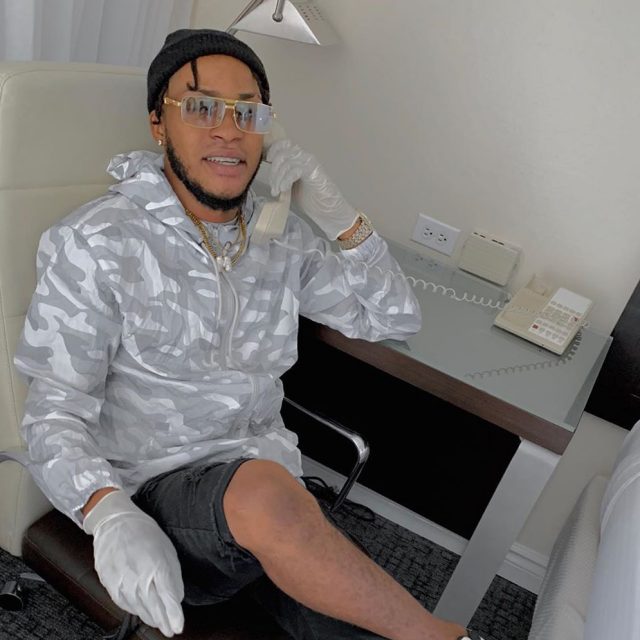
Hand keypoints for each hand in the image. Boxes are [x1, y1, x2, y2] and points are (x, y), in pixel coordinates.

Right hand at [83, 489, 183, 636]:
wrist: (115, 522)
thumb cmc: (145, 532)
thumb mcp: (167, 549)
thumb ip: (173, 574)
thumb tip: (177, 596)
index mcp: (156, 566)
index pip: (168, 598)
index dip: (173, 615)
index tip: (178, 627)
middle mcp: (139, 577)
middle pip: (153, 608)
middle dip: (163, 621)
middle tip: (170, 630)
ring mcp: (122, 581)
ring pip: (138, 608)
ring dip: (150, 617)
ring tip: (158, 622)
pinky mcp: (109, 583)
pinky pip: (123, 603)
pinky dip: (134, 609)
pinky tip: (141, 610)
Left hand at [266, 139, 358, 239]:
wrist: (329, 211)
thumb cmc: (312, 200)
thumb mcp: (292, 185)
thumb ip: (283, 176)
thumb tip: (269, 175)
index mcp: (300, 159)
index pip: (283, 144)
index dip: (272, 150)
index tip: (266, 163)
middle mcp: (305, 158)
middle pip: (282, 151)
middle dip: (273, 169)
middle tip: (272, 185)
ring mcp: (310, 164)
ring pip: (287, 160)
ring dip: (278, 176)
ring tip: (276, 191)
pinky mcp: (314, 173)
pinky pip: (294, 169)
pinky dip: (285, 179)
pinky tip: (283, 189)